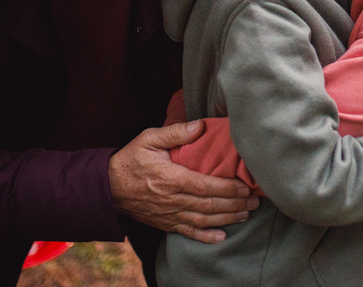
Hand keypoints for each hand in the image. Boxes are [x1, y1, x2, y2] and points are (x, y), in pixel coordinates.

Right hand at [109, 122, 259, 242]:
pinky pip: (188, 232)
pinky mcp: (165, 223)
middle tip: (255, 201)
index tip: (245, 186)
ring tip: (246, 214)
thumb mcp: (149, 138)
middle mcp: (171, 200)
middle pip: (208, 205)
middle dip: (234, 204)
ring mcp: (169, 214)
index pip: (204, 186)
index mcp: (170, 178)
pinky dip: (206, 236)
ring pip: (203, 219)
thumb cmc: (131, 159)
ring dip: (227, 218)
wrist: (107, 187)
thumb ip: (175, 132)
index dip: (227, 188)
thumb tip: (200, 125)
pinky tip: (222, 237)